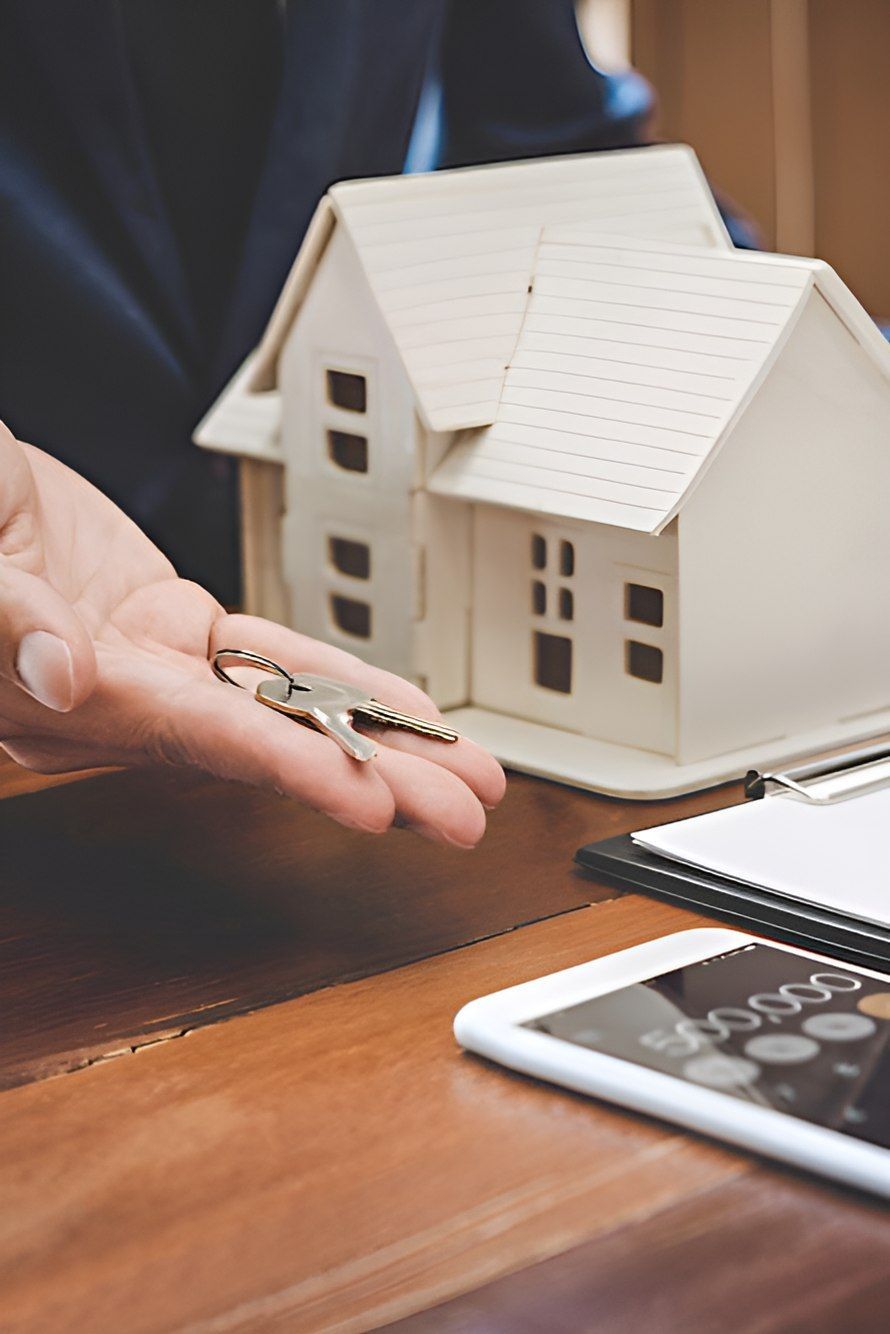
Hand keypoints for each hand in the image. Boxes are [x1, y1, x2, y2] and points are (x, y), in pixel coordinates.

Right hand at [0, 424, 504, 844]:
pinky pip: (273, 658)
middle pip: (270, 747)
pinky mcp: (177, 629)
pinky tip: (402, 705)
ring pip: (287, 708)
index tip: (374, 803)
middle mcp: (126, 703)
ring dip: (380, 739)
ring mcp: (159, 668)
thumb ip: (11, 621)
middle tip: (465, 814)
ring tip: (465, 769)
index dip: (294, 769)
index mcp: (71, 701)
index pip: (202, 740)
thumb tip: (65, 675)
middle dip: (376, 780)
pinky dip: (339, 677)